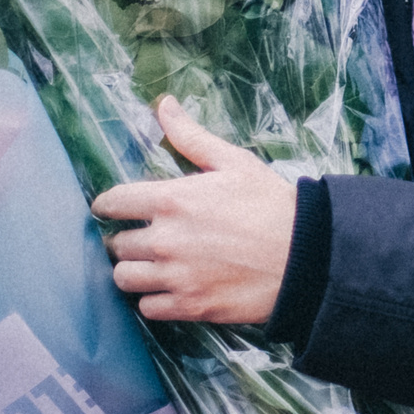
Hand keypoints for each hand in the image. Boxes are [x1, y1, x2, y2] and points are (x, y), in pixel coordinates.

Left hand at [90, 95, 295, 322]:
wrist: (306, 256)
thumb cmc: (271, 204)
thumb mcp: (234, 162)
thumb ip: (191, 137)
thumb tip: (164, 105)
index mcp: (171, 199)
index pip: (112, 202)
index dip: (108, 205)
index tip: (113, 208)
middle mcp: (165, 239)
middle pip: (117, 244)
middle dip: (127, 239)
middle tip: (145, 238)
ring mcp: (175, 276)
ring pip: (125, 278)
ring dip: (135, 271)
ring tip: (151, 266)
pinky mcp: (189, 306)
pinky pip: (147, 308)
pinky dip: (154, 299)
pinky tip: (171, 288)